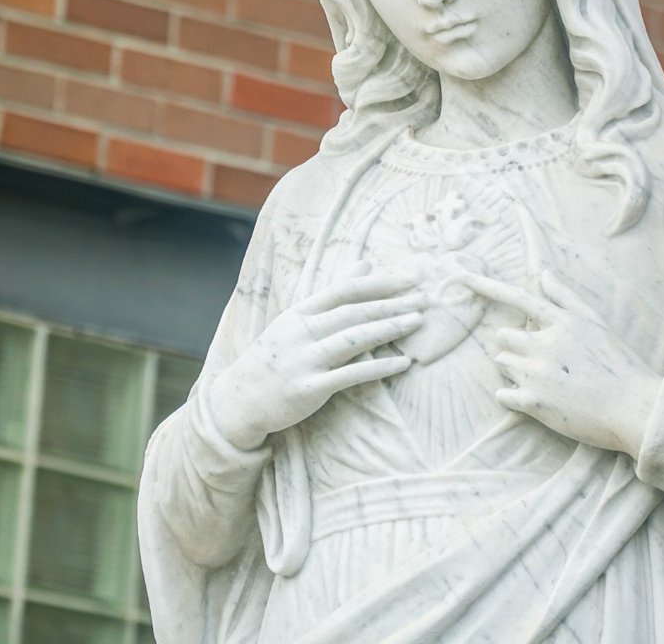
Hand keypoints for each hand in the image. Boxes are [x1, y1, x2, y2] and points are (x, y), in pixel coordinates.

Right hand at [206, 270, 425, 449]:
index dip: (380, 283)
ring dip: (389, 328)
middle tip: (425, 298)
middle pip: (354, 312)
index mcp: (300, 312)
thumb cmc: (276, 356)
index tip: (411, 278)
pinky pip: (350, 375)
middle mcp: (301, 332)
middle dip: (392, 303)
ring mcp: (304, 360)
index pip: (345, 290)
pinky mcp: (309, 389)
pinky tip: (403, 362)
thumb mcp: (298, 319)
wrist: (238, 400)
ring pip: (354, 339)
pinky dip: (379, 368)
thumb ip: (334, 292)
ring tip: (418, 321)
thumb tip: (365, 263)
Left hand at [455, 269, 661, 459]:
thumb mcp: (596, 324)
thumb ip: (566, 298)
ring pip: (503, 363)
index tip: (459, 275)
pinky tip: (536, 401)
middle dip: (515, 347)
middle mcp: (545, 344)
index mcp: (562, 323)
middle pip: (504, 337)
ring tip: (546, 383)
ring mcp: (537, 374)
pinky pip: (503, 394)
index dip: (486, 286)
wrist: (633, 409)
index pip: (519, 298)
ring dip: (514, 371)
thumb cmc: (619, 365)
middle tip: (540, 362)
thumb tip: (543, 273)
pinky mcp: (534, 404)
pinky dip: (512, 397)